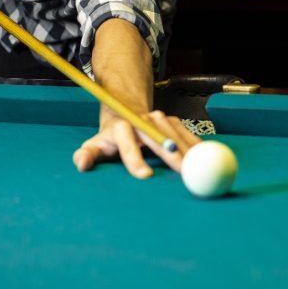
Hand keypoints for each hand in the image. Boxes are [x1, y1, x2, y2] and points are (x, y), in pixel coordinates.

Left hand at [73, 106, 201, 178]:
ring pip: (175, 134)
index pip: (127, 144)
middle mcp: (142, 120)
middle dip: (171, 156)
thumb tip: (82, 164)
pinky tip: (205, 158)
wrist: (127, 112)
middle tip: (183, 174)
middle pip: (158, 138)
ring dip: (187, 151)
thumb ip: (86, 156)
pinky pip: (187, 134)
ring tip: (197, 169)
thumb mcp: (95, 145)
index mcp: (121, 128)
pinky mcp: (174, 120)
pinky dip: (196, 146)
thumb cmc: (110, 137)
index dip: (135, 159)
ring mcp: (160, 118)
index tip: (144, 176)